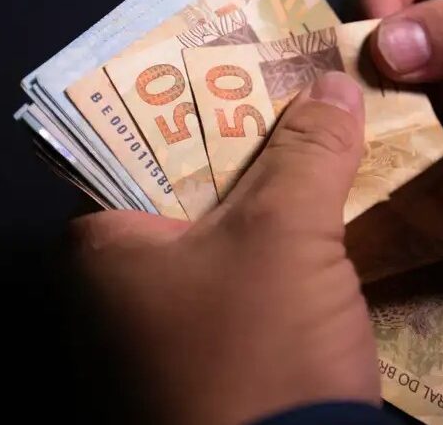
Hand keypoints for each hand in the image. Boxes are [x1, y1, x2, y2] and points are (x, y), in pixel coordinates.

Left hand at [71, 72, 378, 424]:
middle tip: (318, 113)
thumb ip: (307, 153)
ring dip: (288, 205)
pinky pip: (257, 282)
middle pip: (202, 191)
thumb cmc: (258, 347)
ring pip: (236, 239)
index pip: (155, 146)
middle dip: (266, 157)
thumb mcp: (284, 235)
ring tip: (337, 154)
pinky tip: (337, 228)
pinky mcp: (220, 357)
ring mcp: (171, 330)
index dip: (221, 109)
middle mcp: (122, 292)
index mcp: (104, 250)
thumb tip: (335, 84)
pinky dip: (295, 255)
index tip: (276, 85)